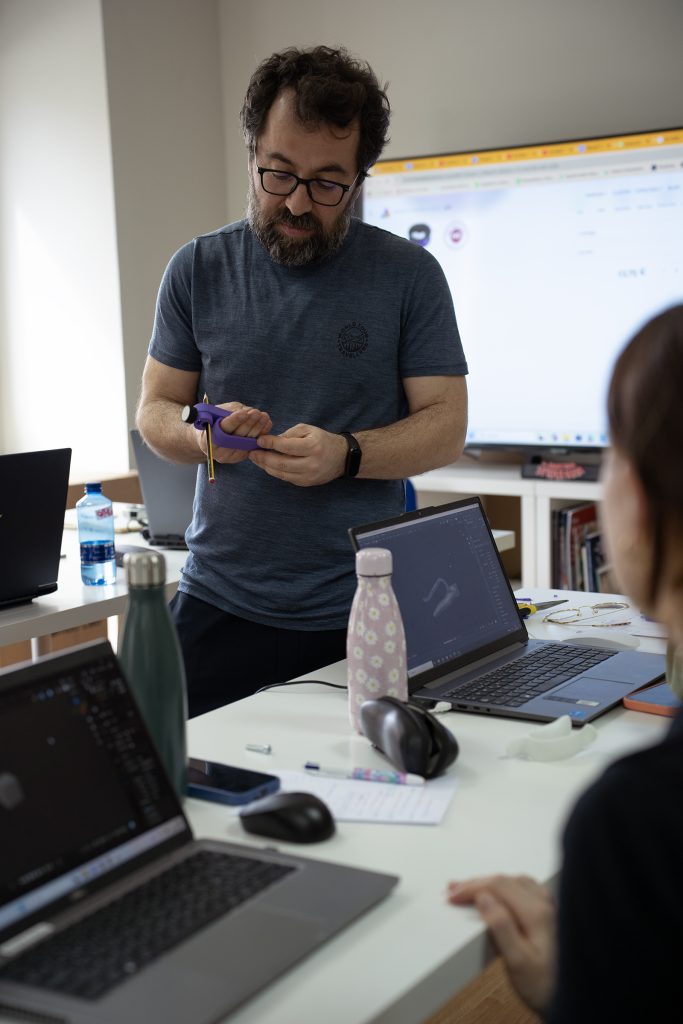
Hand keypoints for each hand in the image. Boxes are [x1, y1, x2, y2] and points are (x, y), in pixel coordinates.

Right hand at [195, 402, 271, 463]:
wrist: (212, 438)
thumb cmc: (215, 422)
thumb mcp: (219, 412)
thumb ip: (232, 411)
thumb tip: (248, 412)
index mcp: (210, 438)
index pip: (224, 428)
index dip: (235, 420)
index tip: (245, 412)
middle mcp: (220, 450)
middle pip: (237, 436)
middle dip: (249, 423)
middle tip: (257, 413)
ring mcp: (231, 456)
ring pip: (247, 442)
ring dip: (258, 428)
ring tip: (264, 417)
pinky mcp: (241, 457)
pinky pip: (253, 446)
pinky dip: (261, 434)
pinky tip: (267, 424)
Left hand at [249, 424, 347, 485]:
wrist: (342, 457)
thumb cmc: (322, 440)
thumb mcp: (308, 430)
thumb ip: (289, 434)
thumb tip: (271, 441)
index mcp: (313, 447)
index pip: (287, 447)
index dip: (271, 444)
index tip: (259, 440)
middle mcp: (311, 464)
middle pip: (282, 464)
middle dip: (264, 459)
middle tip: (252, 453)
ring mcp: (309, 476)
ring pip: (282, 474)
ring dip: (266, 467)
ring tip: (256, 459)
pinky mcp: (306, 483)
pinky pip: (286, 478)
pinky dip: (275, 472)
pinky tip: (267, 465)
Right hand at [447, 874, 555, 1013]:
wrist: (575, 1000)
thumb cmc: (546, 986)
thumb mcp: (518, 962)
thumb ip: (501, 927)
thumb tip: (483, 898)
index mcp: (536, 912)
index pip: (497, 885)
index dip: (471, 886)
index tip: (452, 895)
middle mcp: (545, 903)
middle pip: (504, 880)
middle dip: (476, 882)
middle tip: (453, 890)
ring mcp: (549, 907)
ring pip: (514, 881)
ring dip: (489, 883)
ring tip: (469, 889)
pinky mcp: (549, 914)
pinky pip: (523, 888)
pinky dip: (504, 886)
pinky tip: (496, 894)